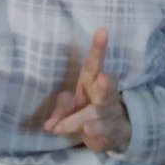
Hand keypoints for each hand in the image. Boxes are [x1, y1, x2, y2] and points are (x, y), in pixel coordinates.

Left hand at [44, 27, 130, 153]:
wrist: (112, 133)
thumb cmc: (87, 111)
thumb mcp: (70, 107)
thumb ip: (60, 110)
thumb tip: (50, 125)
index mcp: (92, 81)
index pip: (94, 63)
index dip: (98, 48)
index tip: (103, 31)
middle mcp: (105, 94)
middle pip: (108, 86)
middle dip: (106, 84)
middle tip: (103, 79)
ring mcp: (111, 112)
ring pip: (96, 113)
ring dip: (78, 120)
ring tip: (69, 126)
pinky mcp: (114, 130)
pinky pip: (103, 130)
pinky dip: (94, 131)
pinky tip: (87, 130)